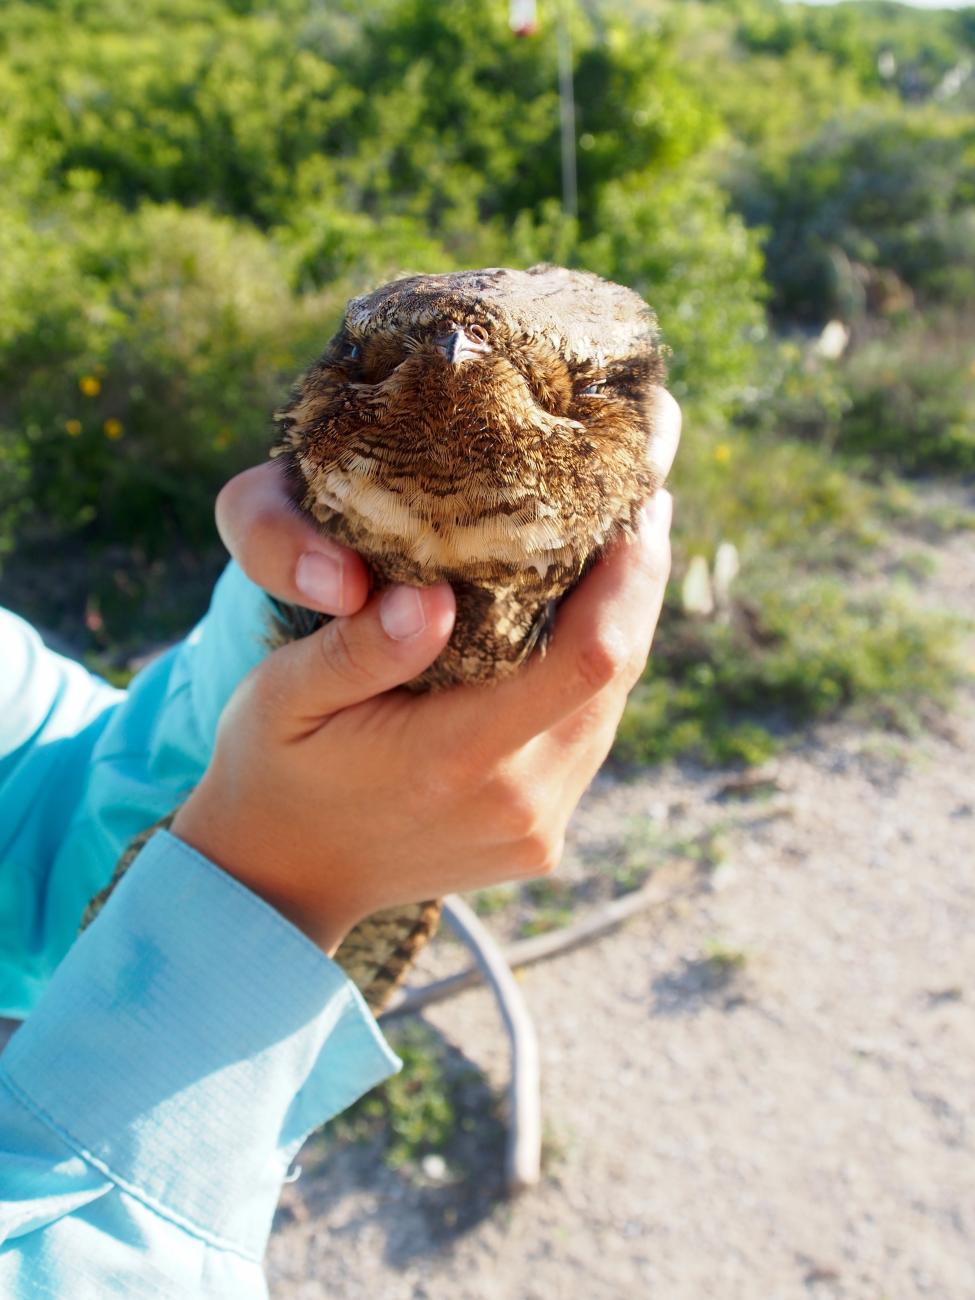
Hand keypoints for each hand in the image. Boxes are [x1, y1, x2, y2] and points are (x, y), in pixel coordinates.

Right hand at [176, 392, 679, 953]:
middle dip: (636, 586)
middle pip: (619, 674)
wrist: (282, 880)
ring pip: (613, 706)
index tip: (635, 507)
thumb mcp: (283, 696)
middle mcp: (518, 801)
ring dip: (621, 627)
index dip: (629, 578)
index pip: (589, 657)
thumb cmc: (275, 769)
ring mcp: (535, 829)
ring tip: (614, 551)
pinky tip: (576, 625)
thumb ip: (357, 649)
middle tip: (636, 505)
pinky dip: (593, 677)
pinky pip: (588, 738)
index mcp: (458, 757)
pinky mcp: (538, 838)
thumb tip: (435, 596)